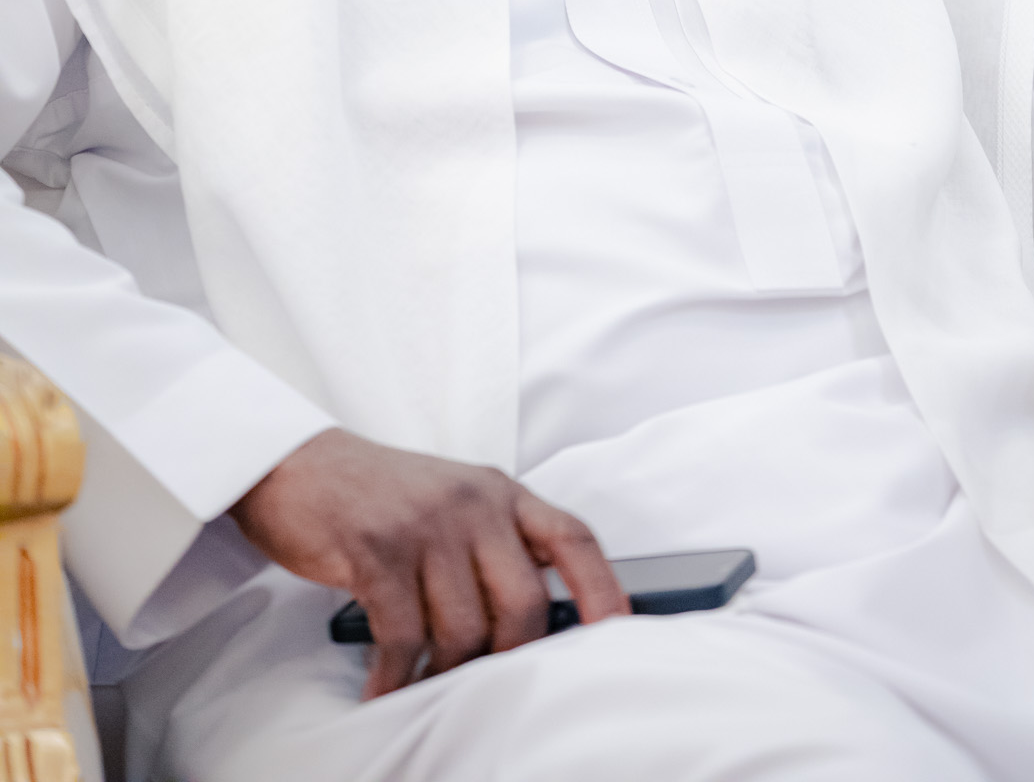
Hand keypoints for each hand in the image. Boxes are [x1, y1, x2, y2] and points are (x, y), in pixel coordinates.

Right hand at [230, 429, 628, 696]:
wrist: (297, 464)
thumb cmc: (379, 495)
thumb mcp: (453, 501)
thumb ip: (495, 544)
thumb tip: (534, 618)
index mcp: (499, 492)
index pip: (573, 538)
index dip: (603, 590)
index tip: (618, 634)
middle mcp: (472, 503)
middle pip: (523, 605)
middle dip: (506, 657)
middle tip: (480, 680)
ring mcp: (424, 525)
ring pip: (464, 630)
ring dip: (442, 672)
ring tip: (421, 682)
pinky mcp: (376, 550)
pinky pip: (403, 637)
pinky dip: (393, 676)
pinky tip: (381, 688)